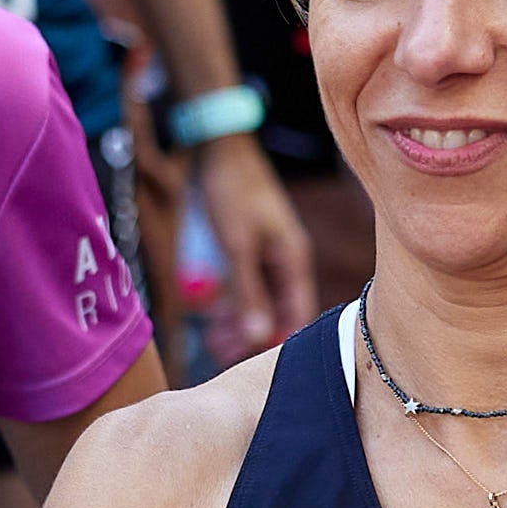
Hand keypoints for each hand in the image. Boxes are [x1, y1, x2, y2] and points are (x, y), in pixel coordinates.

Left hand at [195, 134, 314, 362]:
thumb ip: (249, 291)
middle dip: (250, 334)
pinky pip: (242, 287)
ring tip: (210, 338)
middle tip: (220, 350)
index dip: (276, 339)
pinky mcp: (246, 252)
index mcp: (293, 260)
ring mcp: (265, 257)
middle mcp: (284, 262)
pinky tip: (210, 315)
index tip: (248, 357)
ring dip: (235, 321)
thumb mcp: (238, 245)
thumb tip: (260, 335)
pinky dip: (227, 302)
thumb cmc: (233, 191)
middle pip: (275, 313)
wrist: (218, 150)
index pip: (297, 315)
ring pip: (256, 302)